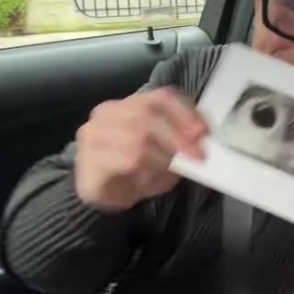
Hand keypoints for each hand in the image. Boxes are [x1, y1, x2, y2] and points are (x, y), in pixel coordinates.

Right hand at [75, 86, 206, 210]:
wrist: (103, 196)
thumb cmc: (137, 171)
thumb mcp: (167, 154)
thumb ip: (182, 143)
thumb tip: (201, 143)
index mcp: (130, 104)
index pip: (160, 98)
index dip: (185, 113)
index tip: (204, 132)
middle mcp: (108, 112)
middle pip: (148, 114)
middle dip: (178, 136)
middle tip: (197, 156)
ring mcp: (94, 134)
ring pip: (136, 136)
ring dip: (162, 155)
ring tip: (171, 169)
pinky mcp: (89, 160)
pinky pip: (123, 160)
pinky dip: (144, 170)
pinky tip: (146, 179)